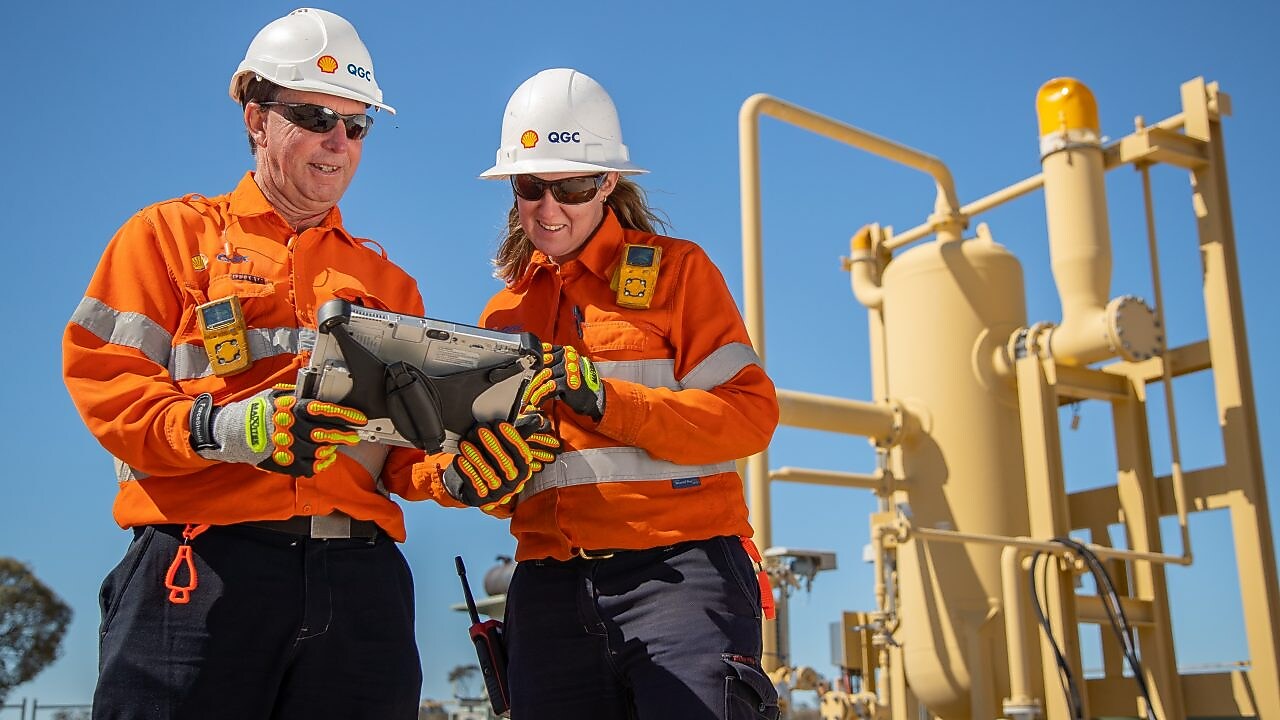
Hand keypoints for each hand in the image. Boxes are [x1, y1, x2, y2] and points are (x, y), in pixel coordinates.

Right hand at [189, 384, 367, 476]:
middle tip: (354, 436)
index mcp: (292, 409)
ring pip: (321, 451)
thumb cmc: (257, 411)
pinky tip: (324, 458)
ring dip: (332, 448)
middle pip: (327, 433)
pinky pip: (310, 467)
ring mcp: (289, 447)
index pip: (325, 411)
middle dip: (345, 435)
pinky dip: (320, 463)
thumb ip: (298, 395)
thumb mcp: (277, 395)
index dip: (346, 415)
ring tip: (335, 445)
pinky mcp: (286, 463)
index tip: (359, 418)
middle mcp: (293, 428)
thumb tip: (318, 393)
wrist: (235, 432)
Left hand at [443, 414, 559, 510]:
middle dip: (492, 444)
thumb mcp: (506, 450)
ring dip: (476, 456)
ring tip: (466, 442)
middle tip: (481, 429)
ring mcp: (498, 494)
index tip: (499, 423)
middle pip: (505, 463)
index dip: (511, 437)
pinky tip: (460, 459)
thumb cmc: (492, 463)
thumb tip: (538, 420)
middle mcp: (514, 484)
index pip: (520, 453)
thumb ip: (518, 436)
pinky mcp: (481, 501)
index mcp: (523, 470)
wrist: (474, 488)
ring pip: (489, 474)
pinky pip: (474, 485)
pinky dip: (467, 471)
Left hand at [522, 343, 604, 419]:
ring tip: (528, 398)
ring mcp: (568, 369)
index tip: (524, 368)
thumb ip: (552, 364)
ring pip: (543, 376)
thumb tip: (532, 369)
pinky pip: (548, 388)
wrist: (591, 397)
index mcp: (565, 351)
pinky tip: (536, 402)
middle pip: (542, 365)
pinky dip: (540, 396)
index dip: (533, 361)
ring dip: (533, 389)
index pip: (544, 352)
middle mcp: (567, 358)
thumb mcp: (566, 369)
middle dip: (531, 379)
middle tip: (524, 389)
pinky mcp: (567, 382)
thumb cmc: (576, 383)